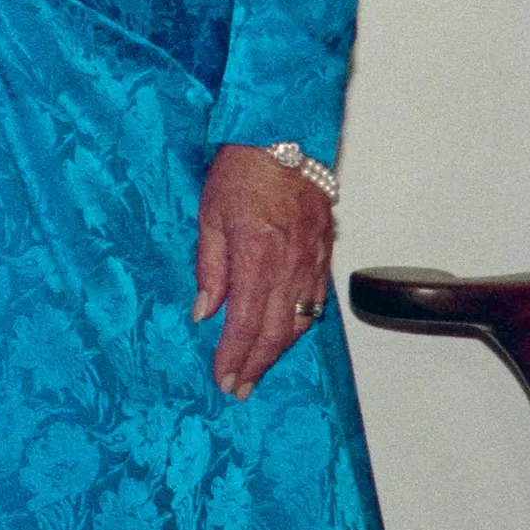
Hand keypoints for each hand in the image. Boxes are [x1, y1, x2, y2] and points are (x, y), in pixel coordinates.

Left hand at [196, 144, 335, 399]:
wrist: (285, 141)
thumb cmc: (239, 172)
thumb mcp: (209, 216)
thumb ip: (209, 268)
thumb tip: (204, 312)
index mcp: (258, 257)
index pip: (247, 322)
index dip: (235, 356)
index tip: (223, 379)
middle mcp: (291, 266)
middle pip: (277, 331)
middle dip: (256, 364)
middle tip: (238, 388)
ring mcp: (313, 262)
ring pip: (300, 321)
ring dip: (278, 350)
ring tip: (257, 369)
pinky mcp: (325, 255)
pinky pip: (315, 301)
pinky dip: (300, 325)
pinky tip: (285, 335)